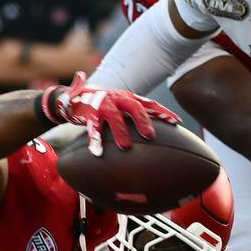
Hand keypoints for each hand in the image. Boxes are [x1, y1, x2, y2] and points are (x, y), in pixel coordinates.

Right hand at [42, 71, 177, 153]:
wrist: (74, 98)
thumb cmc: (103, 105)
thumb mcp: (120, 106)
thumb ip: (136, 113)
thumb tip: (160, 130)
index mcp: (128, 97)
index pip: (149, 104)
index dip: (163, 112)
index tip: (177, 122)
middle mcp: (117, 98)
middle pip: (134, 107)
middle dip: (143, 120)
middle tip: (150, 136)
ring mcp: (102, 105)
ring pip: (114, 118)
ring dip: (120, 131)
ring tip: (125, 147)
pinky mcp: (88, 113)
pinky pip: (93, 128)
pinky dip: (95, 140)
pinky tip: (97, 153)